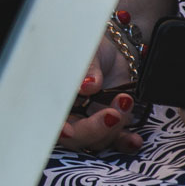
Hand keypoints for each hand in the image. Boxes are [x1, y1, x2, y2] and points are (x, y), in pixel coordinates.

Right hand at [57, 7, 151, 153]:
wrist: (108, 46)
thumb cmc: (86, 44)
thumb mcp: (84, 49)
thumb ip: (85, 68)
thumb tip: (87, 85)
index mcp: (53, 97)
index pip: (49, 119)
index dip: (57, 130)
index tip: (67, 131)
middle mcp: (70, 113)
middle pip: (76, 138)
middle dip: (94, 130)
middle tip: (111, 114)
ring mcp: (91, 120)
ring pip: (99, 141)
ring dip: (115, 128)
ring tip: (125, 101)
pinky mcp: (112, 123)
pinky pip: (117, 141)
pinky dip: (126, 142)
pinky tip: (135, 140)